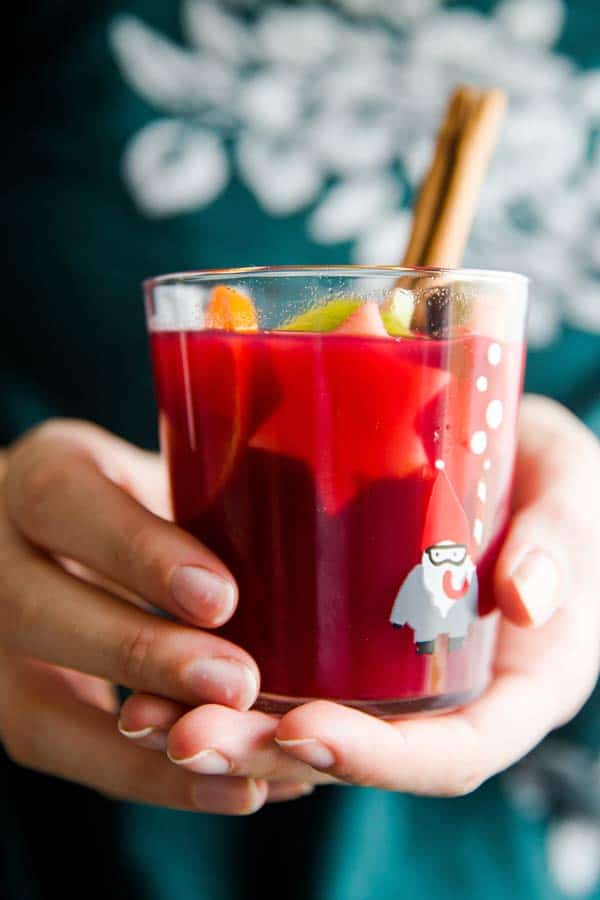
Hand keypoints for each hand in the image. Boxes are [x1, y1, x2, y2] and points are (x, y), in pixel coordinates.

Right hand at [0, 420, 311, 812]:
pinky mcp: (11, 703)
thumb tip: (327, 524)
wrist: (53, 547)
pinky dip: (149, 780)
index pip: (65, 504)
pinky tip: (232, 789)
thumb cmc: (133, 507)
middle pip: (40, 611)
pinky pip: (64, 753)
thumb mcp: (156, 476)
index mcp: (38, 481)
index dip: (138, 553)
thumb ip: (212, 493)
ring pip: (38, 708)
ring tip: (245, 761)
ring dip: (143, 748)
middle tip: (239, 680)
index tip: (220, 595)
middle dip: (141, 653)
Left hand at [123, 396, 599, 795]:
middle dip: (268, 751)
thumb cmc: (551, 475)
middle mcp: (443, 692)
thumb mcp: (572, 490)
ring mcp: (388, 666)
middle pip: (357, 749)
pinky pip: (285, 663)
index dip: (379, 759)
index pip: (451, 755)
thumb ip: (561, 538)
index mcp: (513, 685)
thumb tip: (526, 600)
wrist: (507, 448)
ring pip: (306, 717)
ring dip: (226, 726)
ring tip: (148, 717)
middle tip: (186, 735)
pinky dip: (221, 674)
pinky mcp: (344, 628)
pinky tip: (159, 665)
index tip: (301, 732)